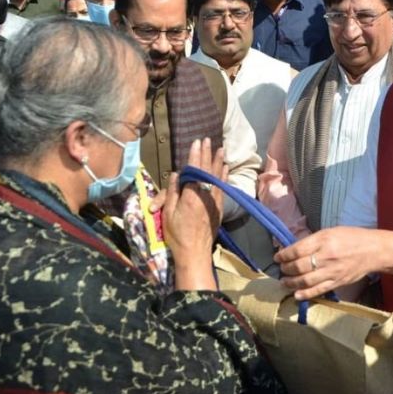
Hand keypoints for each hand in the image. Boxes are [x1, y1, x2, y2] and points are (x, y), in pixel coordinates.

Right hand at [163, 138, 228, 289]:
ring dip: (218, 162)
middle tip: (208, 140)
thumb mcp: (168, 213)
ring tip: (221, 149)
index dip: (195, 155)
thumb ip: (173, 192)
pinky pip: (222, 187)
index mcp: (190, 196)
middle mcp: (205, 196)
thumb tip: (176, 174)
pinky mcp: (219, 209)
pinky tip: (224, 169)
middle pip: (207, 170)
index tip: (197, 142)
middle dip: (207, 154)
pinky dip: (223, 176)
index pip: (194, 170)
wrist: (194, 253)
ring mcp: (214, 202)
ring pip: (217, 177)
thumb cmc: (177, 235)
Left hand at [274, 226, 392, 299]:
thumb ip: (313, 241)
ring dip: (291, 282)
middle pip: (299, 266)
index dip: (284, 255)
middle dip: (286, 269)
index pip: (297, 250)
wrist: (374, 250)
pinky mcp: (337, 282)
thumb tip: (294, 249)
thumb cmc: (352, 237)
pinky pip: (318, 290)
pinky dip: (305, 294)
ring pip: (305, 280)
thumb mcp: (331, 232)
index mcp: (324, 240)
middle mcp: (327, 256)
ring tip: (284, 281)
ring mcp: (332, 271)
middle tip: (281, 269)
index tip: (278, 257)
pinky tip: (296, 294)